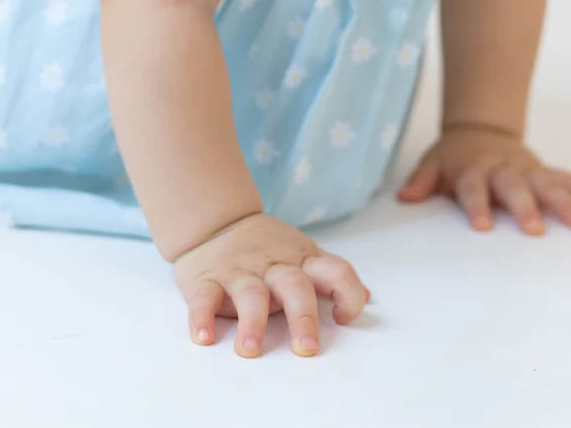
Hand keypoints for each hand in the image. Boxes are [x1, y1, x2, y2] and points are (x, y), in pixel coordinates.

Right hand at [171, 210, 371, 357]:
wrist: (215, 220)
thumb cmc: (266, 248)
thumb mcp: (302, 254)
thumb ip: (330, 276)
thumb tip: (368, 297)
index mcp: (302, 260)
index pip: (335, 270)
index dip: (347, 292)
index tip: (344, 318)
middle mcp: (274, 265)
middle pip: (295, 285)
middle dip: (303, 317)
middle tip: (306, 349)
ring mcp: (240, 271)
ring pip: (250, 293)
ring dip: (251, 322)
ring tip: (250, 350)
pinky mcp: (207, 279)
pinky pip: (204, 297)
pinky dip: (202, 317)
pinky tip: (204, 337)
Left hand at [396, 123, 570, 234]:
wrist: (480, 129)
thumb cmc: (454, 156)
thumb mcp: (433, 163)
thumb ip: (421, 180)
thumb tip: (405, 197)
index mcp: (473, 169)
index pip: (473, 187)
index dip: (476, 205)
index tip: (482, 226)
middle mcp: (502, 168)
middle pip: (514, 186)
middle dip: (525, 206)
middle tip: (535, 230)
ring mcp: (526, 168)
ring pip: (547, 183)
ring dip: (564, 201)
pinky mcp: (543, 169)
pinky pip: (566, 177)